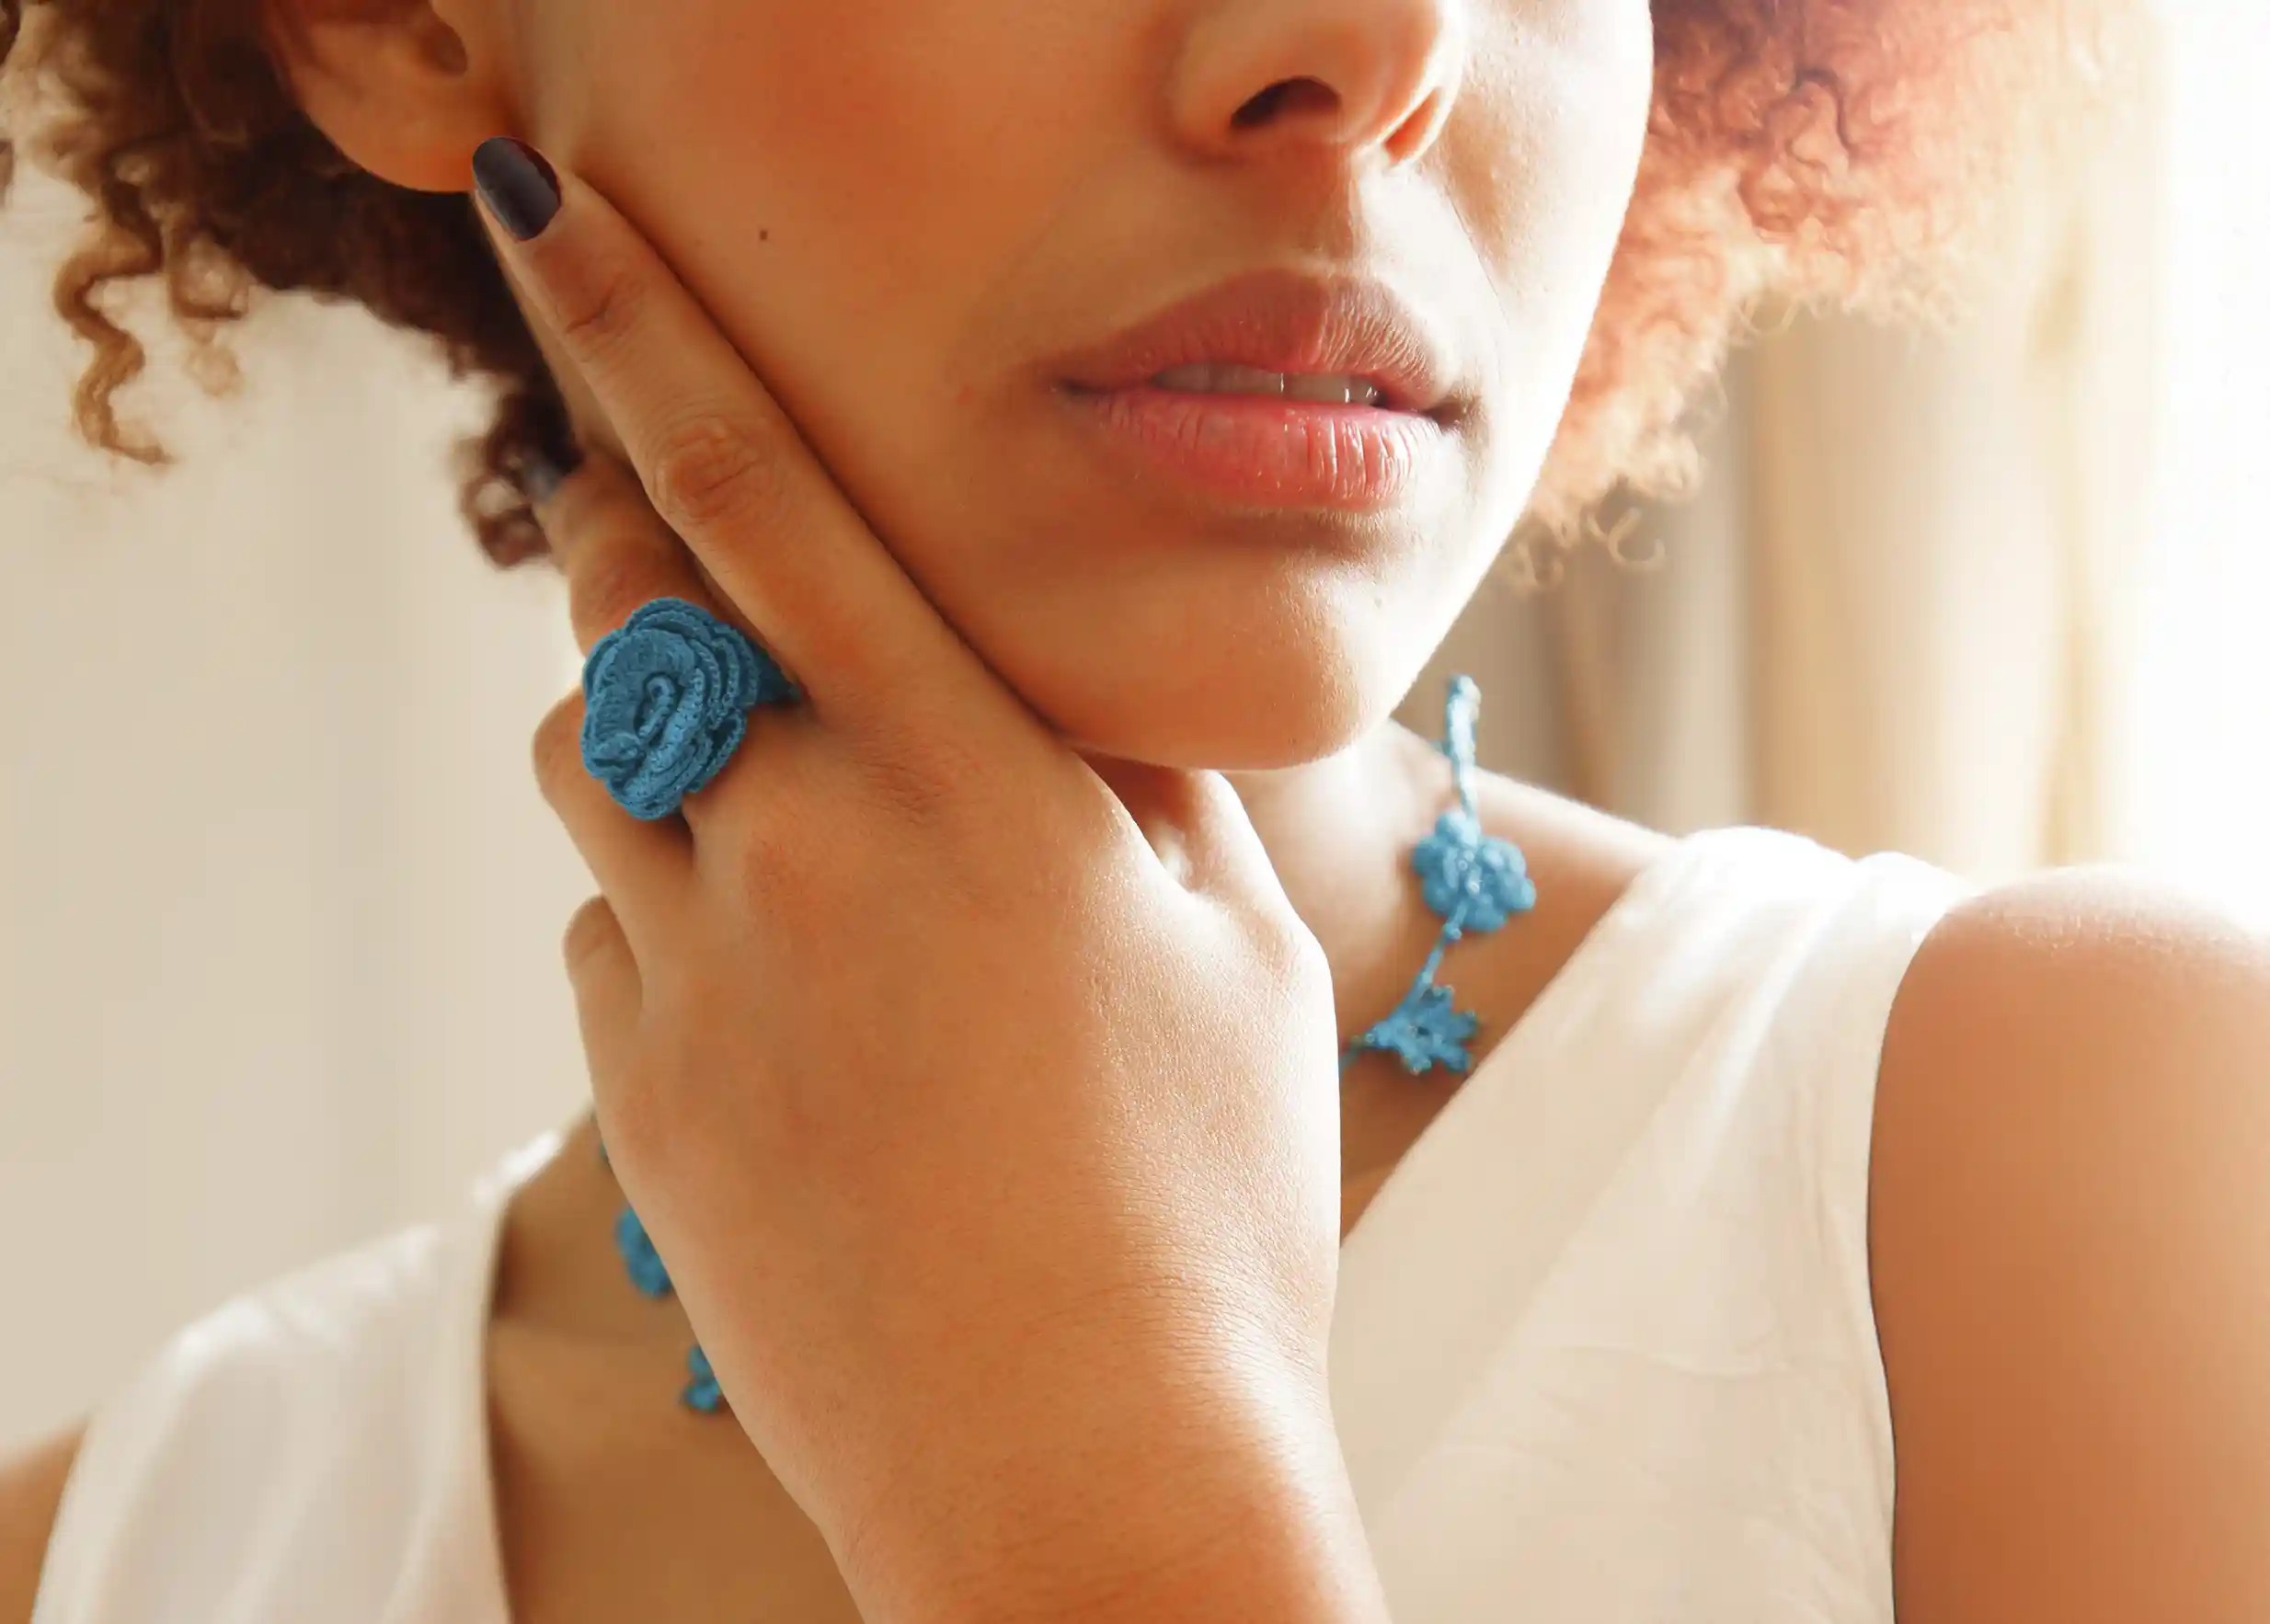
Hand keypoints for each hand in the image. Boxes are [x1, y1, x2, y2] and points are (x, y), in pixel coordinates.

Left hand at [474, 144, 1377, 1620]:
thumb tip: (1057, 682)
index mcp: (972, 781)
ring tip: (794, 839)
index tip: (546, 222)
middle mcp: (802, 850)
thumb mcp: (1242, 952)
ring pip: (595, 773)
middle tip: (680, 556)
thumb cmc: (1208, 1206)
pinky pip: (609, 934)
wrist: (1086, 1474)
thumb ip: (1131, 779)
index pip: (764, 497)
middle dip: (628, 545)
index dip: (640, 333)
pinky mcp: (638, 1101)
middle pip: (621, 614)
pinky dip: (673, 915)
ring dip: (662, 749)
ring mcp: (697, 981)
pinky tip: (794, 1011)